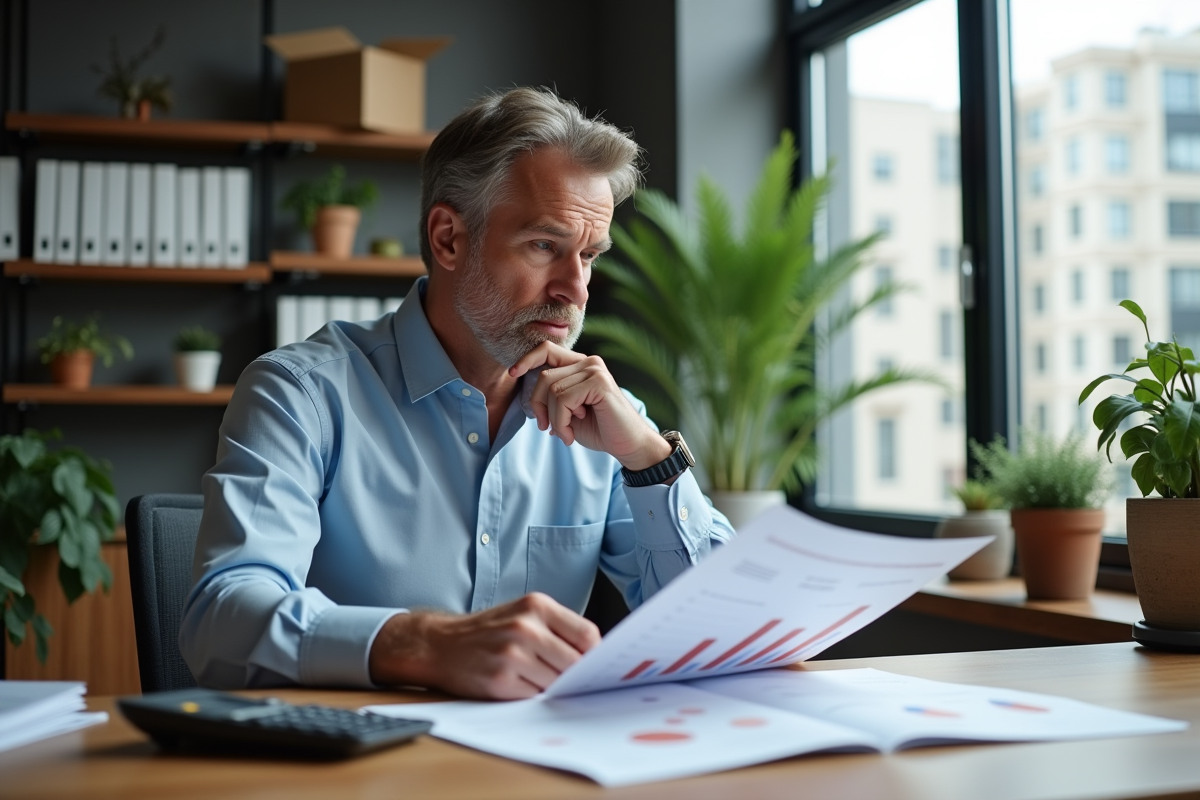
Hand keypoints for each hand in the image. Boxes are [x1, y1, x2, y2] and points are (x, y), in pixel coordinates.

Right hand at [368, 592, 600, 698]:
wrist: (441, 644)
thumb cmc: (489, 630)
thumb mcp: (524, 614)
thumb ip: (558, 629)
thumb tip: (596, 655)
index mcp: (537, 606)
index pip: (588, 635)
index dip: (594, 653)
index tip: (593, 662)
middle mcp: (525, 627)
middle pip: (575, 663)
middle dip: (575, 674)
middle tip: (568, 677)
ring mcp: (512, 655)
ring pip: (557, 682)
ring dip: (553, 686)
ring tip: (536, 677)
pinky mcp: (500, 681)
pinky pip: (535, 696)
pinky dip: (534, 695)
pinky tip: (520, 684)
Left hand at [509, 341, 672, 470]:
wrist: (628, 445)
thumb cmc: (599, 430)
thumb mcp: (568, 414)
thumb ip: (551, 400)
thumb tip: (528, 395)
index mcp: (580, 366)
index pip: (547, 350)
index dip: (527, 359)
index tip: (512, 373)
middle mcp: (588, 363)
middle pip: (544, 376)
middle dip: (538, 405)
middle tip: (546, 427)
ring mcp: (594, 370)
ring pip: (552, 390)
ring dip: (553, 419)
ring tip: (566, 433)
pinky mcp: (599, 382)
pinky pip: (563, 399)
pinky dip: (561, 422)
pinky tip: (571, 434)